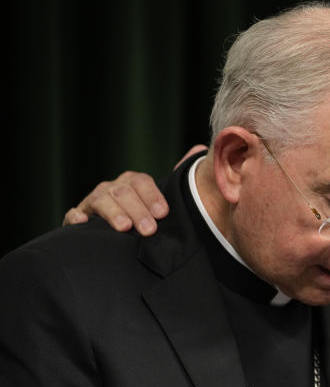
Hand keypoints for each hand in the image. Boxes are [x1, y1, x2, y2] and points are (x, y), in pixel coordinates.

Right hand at [62, 145, 206, 234]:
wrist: (119, 237)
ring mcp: (93, 203)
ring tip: (124, 227)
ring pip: (100, 201)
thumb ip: (179, 179)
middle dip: (137, 210)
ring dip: (113, 213)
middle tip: (149, 229)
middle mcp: (112, 189)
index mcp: (132, 183)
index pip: (141, 182)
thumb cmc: (145, 217)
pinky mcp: (77, 218)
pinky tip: (83, 223)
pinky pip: (72, 215)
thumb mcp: (163, 200)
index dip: (152, 196)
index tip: (163, 213)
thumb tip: (199, 148)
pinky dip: (75, 217)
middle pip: (123, 192)